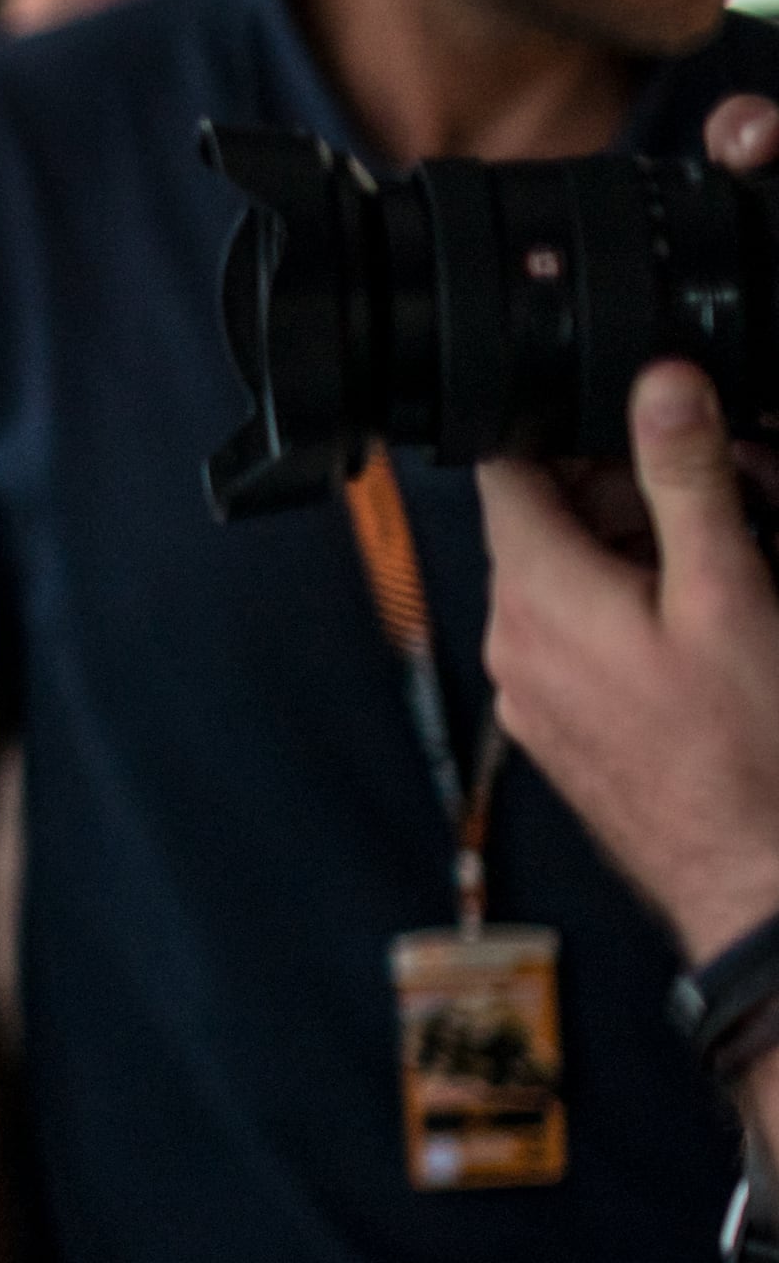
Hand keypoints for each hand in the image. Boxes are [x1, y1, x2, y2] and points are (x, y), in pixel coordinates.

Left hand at [483, 347, 778, 962]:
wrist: (754, 877)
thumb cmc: (748, 748)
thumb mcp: (727, 589)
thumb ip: (687, 478)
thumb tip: (660, 385)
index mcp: (535, 593)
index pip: (507, 468)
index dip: (561, 422)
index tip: (621, 408)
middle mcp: (514, 641)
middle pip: (547, 520)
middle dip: (625, 489)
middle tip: (715, 483)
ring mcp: (533, 691)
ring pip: (569, 579)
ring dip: (637, 549)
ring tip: (723, 558)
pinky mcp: (564, 726)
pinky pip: (582, 640)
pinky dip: (632, 611)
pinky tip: (704, 622)